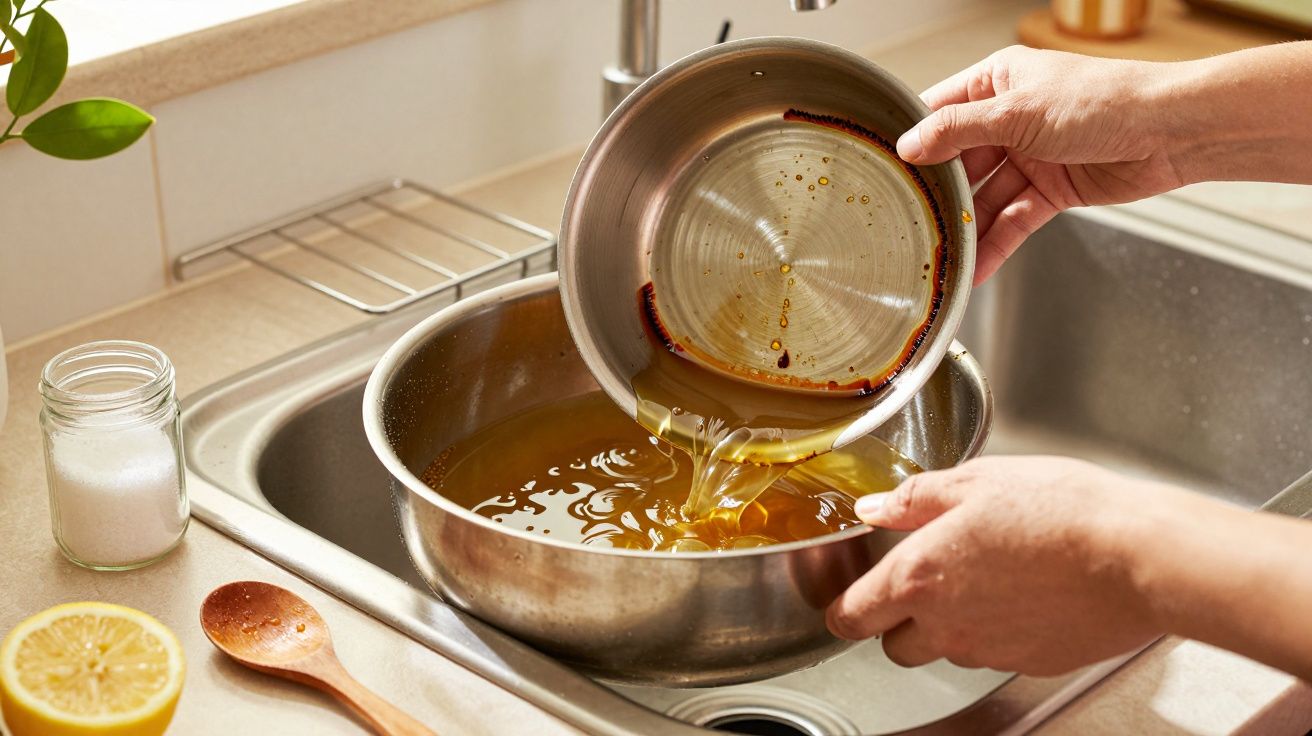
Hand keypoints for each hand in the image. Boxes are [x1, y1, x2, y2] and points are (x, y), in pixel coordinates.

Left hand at [825, 456, 1191, 674]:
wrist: (1135, 556)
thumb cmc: (1060, 511)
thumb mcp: (975, 481)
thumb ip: (914, 499)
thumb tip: (875, 506)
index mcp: (919, 576)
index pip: (852, 617)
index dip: (844, 609)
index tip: (848, 600)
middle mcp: (947, 624)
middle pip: (895, 646)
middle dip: (899, 621)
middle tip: (924, 583)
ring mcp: (989, 650)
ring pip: (948, 650)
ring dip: (952, 624)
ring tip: (989, 576)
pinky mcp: (1030, 662)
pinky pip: (996, 653)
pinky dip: (999, 631)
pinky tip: (1025, 594)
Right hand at [899, 46, 1188, 283]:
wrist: (1170, 132)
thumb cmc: (1105, 101)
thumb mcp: (1018, 112)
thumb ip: (959, 131)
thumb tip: (911, 144)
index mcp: (997, 83)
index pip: (939, 112)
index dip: (913, 141)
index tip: (886, 170)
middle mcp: (1009, 119)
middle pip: (959, 162)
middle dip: (939, 195)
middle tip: (909, 223)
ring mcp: (1030, 156)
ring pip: (986, 198)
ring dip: (967, 227)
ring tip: (941, 255)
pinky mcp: (1051, 190)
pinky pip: (1013, 220)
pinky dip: (996, 243)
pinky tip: (975, 266)